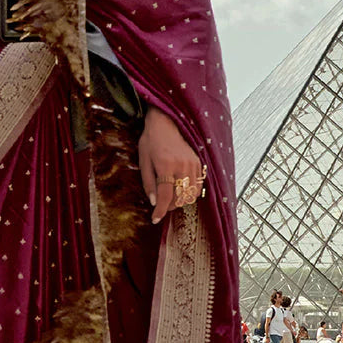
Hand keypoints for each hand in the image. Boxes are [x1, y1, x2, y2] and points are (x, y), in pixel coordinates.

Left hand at [138, 106, 202, 223]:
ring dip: (180, 201)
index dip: (160, 211)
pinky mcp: (198, 163)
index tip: (155, 219)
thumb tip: (154, 202)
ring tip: (170, 198)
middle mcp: (181, 166)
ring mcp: (192, 164)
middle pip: (180, 198)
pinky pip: (197, 186)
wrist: (166, 123)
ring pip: (190, 194)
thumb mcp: (143, 162)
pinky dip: (189, 192)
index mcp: (165, 165)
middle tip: (161, 206)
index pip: (165, 196)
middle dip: (169, 207)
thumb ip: (148, 183)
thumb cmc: (150, 142)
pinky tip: (180, 190)